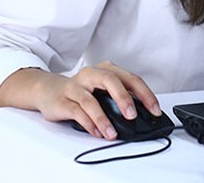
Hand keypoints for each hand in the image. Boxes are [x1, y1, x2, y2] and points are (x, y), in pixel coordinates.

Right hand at [0, 62, 159, 139]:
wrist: (48, 90)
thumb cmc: (82, 90)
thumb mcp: (103, 88)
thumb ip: (120, 96)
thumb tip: (142, 113)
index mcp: (107, 69)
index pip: (131, 79)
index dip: (145, 94)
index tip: (155, 110)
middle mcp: (92, 73)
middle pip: (111, 81)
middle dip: (124, 99)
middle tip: (133, 116)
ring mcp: (76, 86)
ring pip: (91, 101)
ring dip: (104, 119)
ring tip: (112, 133)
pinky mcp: (63, 100)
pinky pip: (77, 112)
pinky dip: (89, 124)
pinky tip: (97, 132)